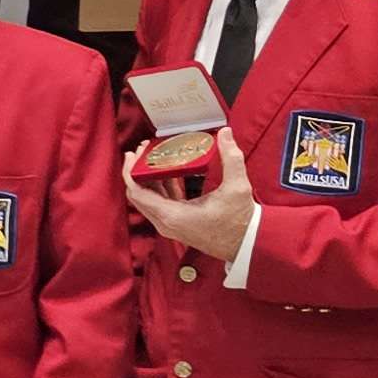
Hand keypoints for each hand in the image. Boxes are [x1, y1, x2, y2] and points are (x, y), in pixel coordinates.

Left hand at [120, 153, 255, 261]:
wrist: (247, 244)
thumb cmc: (240, 222)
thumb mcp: (237, 187)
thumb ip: (231, 158)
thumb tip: (226, 133)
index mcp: (172, 215)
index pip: (137, 193)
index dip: (130, 172)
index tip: (133, 154)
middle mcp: (166, 222)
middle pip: (139, 195)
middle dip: (137, 171)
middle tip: (142, 150)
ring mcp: (170, 225)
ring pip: (149, 199)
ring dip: (148, 178)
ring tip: (153, 156)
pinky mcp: (177, 224)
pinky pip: (160, 203)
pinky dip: (160, 187)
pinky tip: (167, 171)